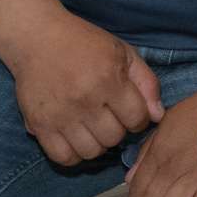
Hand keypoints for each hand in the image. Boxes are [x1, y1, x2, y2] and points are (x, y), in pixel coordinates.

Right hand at [3, 10, 163, 165]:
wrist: (38, 39)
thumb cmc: (86, 44)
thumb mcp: (124, 53)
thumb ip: (147, 83)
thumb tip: (158, 116)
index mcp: (109, 80)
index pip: (137, 119)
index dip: (139, 119)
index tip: (131, 112)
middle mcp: (85, 100)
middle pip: (114, 138)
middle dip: (119, 130)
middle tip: (111, 118)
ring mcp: (61, 115)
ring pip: (91, 152)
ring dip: (98, 144)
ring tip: (94, 128)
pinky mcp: (39, 125)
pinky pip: (63, 157)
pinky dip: (74, 155)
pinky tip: (76, 139)